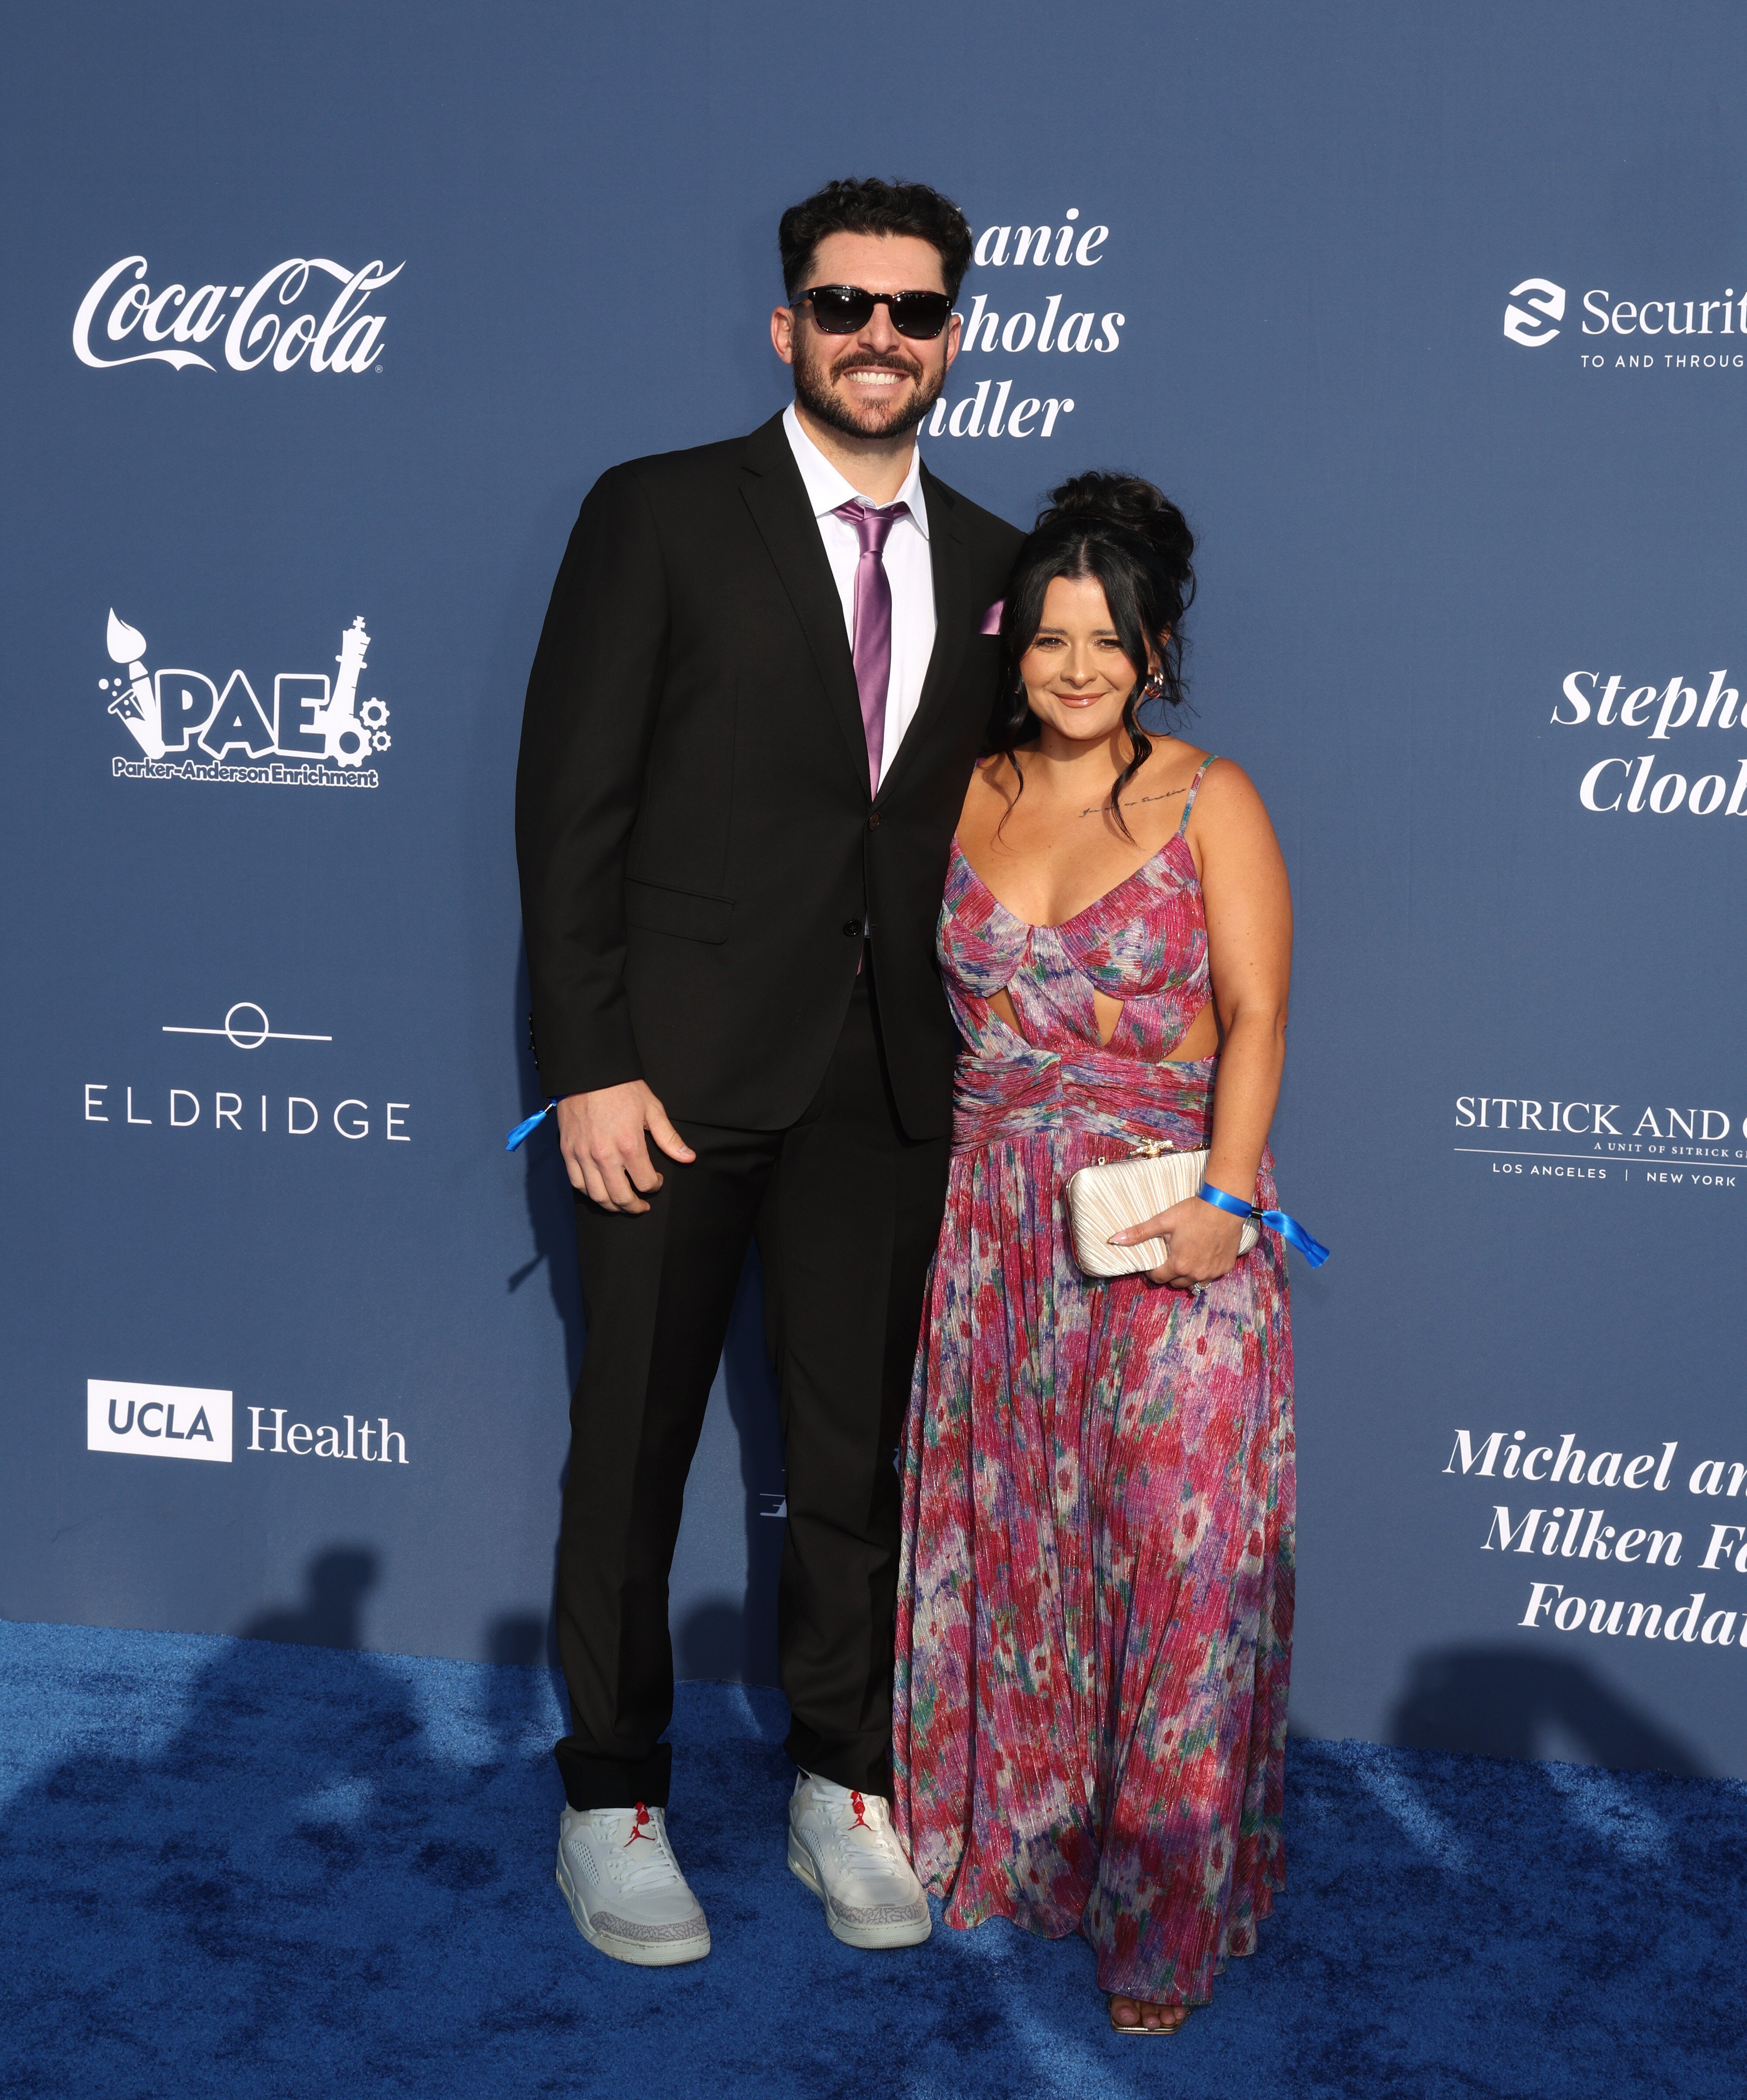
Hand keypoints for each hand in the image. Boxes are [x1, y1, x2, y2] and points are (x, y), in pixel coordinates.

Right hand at [556, 1082, 694, 1213]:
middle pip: (620, 1197)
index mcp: (630, 1145)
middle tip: (641, 1206)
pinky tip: (599, 1191)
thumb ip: (669, 1138)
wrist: (588, 1072)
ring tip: (621, 1203)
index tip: (657, 1181)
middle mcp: (605, 1156)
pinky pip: (577, 1183)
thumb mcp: (652, 1108)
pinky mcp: (568, 1151)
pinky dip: (589, 1192)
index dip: (655, 1186)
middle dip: (634, 1206)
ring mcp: (584, 1155)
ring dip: (612, 1206)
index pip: (645, 1182)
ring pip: (597, 1195)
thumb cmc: (621, 1088)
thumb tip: (688, 1158)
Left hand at [1111, 1194, 1244, 1290]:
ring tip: (1185, 1260)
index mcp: (1178, 1265)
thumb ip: (1139, 1233)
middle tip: (1169, 1259)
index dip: (1152, 1271)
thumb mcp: (1163, 1221)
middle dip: (1169, 1274)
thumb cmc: (1193, 1212)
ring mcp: (1213, 1272)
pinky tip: (1203, 1257)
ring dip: (1187, 1276)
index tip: (1152, 1263)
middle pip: (1176, 1283)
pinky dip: (1205, 1271)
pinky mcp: (1225, 1267)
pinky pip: (1211, 1276)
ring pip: (1195, 1283)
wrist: (1225, 1205)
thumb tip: (1114, 1240)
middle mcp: (1196, 1274)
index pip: (1158, 1278)